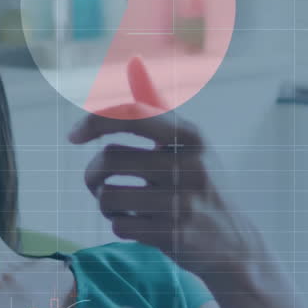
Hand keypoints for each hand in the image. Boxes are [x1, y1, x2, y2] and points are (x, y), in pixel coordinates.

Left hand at [67, 56, 271, 281]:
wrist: (233, 245)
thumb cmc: (199, 185)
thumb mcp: (188, 144)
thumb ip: (156, 109)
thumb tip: (133, 62)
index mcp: (192, 137)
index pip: (133, 115)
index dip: (95, 121)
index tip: (74, 136)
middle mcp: (191, 166)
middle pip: (109, 159)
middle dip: (93, 174)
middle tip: (97, 182)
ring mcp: (184, 202)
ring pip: (108, 195)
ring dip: (104, 203)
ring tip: (118, 204)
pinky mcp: (174, 236)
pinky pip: (119, 225)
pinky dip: (119, 225)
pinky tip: (137, 225)